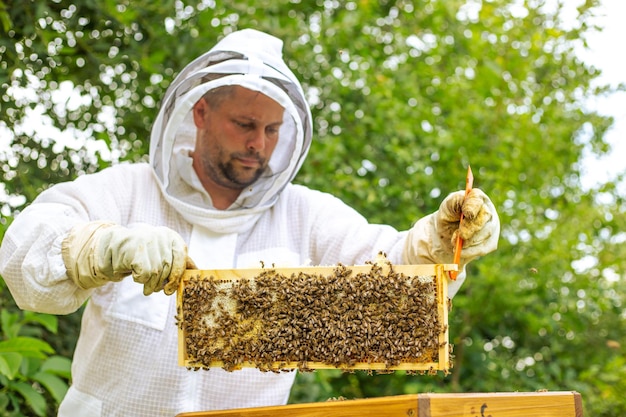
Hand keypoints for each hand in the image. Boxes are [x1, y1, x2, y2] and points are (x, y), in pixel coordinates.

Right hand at [62, 222, 190, 295]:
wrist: (111, 247)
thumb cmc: (141, 254)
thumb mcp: (163, 254)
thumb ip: (180, 261)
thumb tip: (199, 272)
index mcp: (171, 236)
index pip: (182, 257)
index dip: (177, 275)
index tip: (170, 288)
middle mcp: (161, 235)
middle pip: (169, 268)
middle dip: (162, 283)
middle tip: (155, 289)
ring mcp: (147, 241)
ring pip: (156, 273)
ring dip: (149, 284)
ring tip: (144, 284)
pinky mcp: (134, 250)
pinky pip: (144, 274)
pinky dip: (140, 280)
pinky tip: (133, 274)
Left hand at [436, 188, 499, 259]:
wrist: (445, 235)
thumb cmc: (448, 216)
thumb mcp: (447, 206)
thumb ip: (456, 201)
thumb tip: (468, 209)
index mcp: (476, 197)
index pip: (477, 199)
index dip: (473, 206)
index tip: (467, 214)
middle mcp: (487, 210)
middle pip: (485, 217)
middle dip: (471, 227)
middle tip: (461, 235)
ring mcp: (492, 226)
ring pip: (486, 234)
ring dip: (469, 240)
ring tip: (454, 242)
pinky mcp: (490, 242)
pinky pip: (484, 248)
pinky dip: (470, 251)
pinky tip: (460, 251)